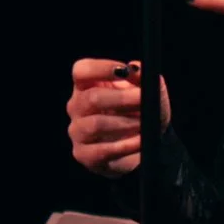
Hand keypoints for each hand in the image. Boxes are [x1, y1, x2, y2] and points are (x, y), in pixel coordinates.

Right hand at [65, 58, 168, 177]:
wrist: (142, 145)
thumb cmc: (139, 112)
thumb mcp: (146, 92)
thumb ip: (142, 77)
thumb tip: (135, 68)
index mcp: (87, 85)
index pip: (82, 71)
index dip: (101, 68)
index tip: (125, 71)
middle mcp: (77, 106)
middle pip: (91, 98)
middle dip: (121, 98)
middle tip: (143, 99)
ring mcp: (77, 131)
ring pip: (95, 125)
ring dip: (124, 124)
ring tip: (144, 124)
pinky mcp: (83, 154)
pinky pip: (102, 150)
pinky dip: (125, 146)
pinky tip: (140, 141)